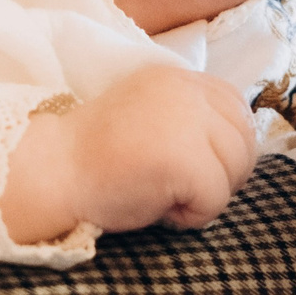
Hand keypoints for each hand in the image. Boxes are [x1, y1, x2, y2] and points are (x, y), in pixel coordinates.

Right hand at [0, 65, 256, 241]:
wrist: (51, 173)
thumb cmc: (96, 159)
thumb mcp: (152, 120)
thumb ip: (191, 120)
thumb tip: (241, 150)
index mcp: (177, 78)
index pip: (236, 107)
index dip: (225, 146)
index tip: (191, 168)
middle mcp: (186, 90)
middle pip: (244, 140)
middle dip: (222, 174)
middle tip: (179, 189)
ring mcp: (188, 121)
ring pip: (236, 170)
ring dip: (207, 196)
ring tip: (165, 197)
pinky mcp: (185, 158)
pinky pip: (216, 199)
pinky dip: (192, 216)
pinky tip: (159, 210)